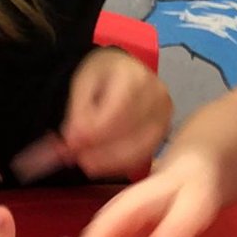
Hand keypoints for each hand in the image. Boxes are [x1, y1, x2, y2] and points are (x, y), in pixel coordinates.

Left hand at [62, 50, 171, 180]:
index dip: (95, 131)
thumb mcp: (82, 85)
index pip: (118, 109)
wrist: (121, 72)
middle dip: (101, 150)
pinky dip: (119, 164)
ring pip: (139, 149)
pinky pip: (143, 156)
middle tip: (76, 157)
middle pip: (131, 131)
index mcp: (134, 76)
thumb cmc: (103, 76)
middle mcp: (156, 95)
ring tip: (86, 162)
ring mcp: (163, 115)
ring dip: (109, 161)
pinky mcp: (163, 132)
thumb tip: (74, 142)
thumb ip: (78, 114)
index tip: (72, 143)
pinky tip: (101, 163)